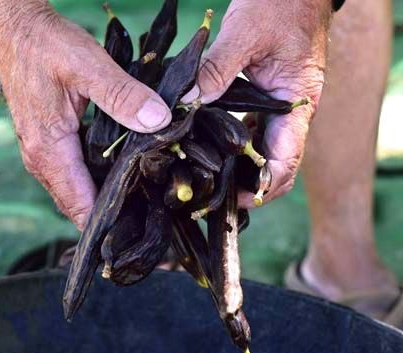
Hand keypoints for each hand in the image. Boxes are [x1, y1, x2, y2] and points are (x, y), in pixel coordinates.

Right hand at [0, 2, 170, 228]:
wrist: (14, 29)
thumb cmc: (45, 46)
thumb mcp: (88, 66)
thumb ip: (122, 96)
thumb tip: (158, 121)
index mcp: (48, 150)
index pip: (80, 206)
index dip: (108, 225)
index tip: (139, 234)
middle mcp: (40, 160)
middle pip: (77, 206)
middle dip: (110, 218)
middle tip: (150, 223)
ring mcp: (42, 154)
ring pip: (75, 192)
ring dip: (103, 200)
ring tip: (142, 205)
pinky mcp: (47, 144)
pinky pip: (72, 175)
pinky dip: (95, 181)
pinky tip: (123, 175)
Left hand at [182, 0, 332, 206]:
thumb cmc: (279, 3)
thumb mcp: (244, 33)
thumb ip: (217, 69)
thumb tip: (187, 103)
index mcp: (298, 104)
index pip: (286, 162)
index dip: (262, 188)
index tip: (232, 200)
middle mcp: (290, 112)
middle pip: (272, 164)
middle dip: (245, 185)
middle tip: (207, 196)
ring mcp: (276, 107)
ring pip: (259, 150)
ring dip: (236, 167)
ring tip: (201, 178)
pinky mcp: (262, 98)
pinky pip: (247, 129)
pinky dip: (229, 143)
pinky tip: (203, 146)